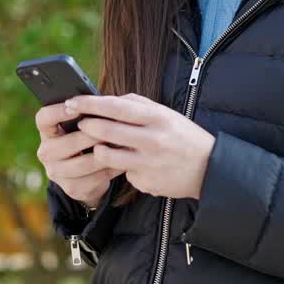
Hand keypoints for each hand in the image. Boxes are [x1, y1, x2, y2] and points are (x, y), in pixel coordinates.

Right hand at [35, 102, 124, 207]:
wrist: (87, 175)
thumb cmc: (86, 140)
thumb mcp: (81, 126)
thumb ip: (86, 115)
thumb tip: (102, 101)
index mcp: (47, 132)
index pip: (43, 118)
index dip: (57, 112)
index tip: (76, 107)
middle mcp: (46, 152)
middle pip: (66, 143)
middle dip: (91, 135)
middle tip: (111, 127)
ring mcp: (56, 172)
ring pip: (83, 163)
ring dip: (104, 153)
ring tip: (121, 144)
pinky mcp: (71, 188)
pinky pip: (95, 177)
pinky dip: (111, 168)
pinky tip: (123, 161)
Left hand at [65, 93, 214, 200]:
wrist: (210, 169)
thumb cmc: (184, 136)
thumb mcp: (166, 114)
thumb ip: (138, 105)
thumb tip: (108, 101)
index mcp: (158, 118)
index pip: (116, 107)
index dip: (90, 104)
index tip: (73, 101)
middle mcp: (153, 140)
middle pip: (107, 131)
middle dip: (87, 126)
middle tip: (79, 124)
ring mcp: (148, 164)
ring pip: (107, 156)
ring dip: (98, 150)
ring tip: (99, 145)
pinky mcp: (146, 182)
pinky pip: (124, 173)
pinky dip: (123, 167)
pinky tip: (134, 164)